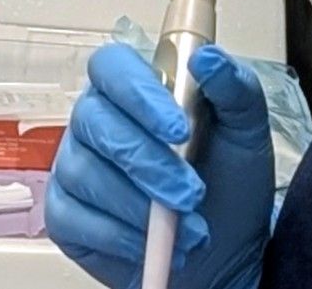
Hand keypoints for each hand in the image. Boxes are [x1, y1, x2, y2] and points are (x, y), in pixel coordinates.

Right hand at [44, 41, 269, 288]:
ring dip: (139, 207)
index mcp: (134, 92)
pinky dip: (119, 236)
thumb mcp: (246, 135)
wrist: (225, 253)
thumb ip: (235, 90)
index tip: (177, 128)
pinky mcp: (65, 214)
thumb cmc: (229, 187)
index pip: (112, 66)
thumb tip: (209, 58)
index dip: (137, 92)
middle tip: (190, 195)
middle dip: (147, 162)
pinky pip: (73, 218)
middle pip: (94, 121)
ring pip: (85, 173)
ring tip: (185, 230)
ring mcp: (75, 167)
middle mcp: (96, 123)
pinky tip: (151, 245)